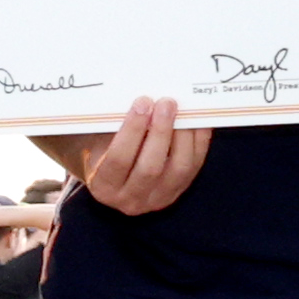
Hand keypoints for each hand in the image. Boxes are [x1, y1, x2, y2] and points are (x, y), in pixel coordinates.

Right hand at [70, 91, 207, 216]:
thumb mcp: (101, 142)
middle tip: (166, 103)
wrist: (116, 177)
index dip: (132, 130)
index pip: (118, 159)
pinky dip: (198, 142)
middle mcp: (130, 200)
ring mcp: (157, 199)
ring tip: (183, 110)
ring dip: (183, 136)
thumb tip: (142, 98)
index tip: (142, 103)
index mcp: (104, 186)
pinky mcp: (178, 191)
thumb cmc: (105, 151)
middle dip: (160, 132)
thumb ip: (114, 126)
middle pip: (150, 168)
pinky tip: (197, 121)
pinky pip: (194, 166)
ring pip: (178, 169)